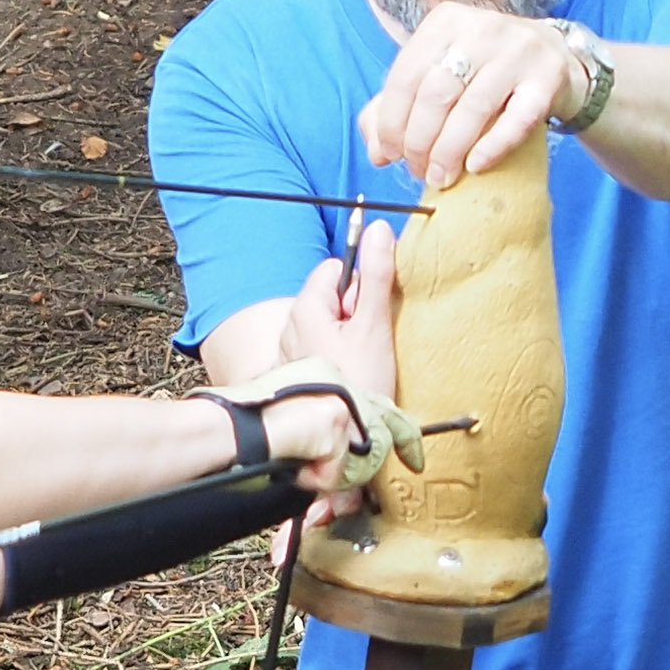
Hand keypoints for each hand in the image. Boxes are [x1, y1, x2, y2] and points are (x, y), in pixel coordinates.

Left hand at [248, 222, 398, 512]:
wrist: (338, 442)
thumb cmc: (357, 382)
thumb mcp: (373, 325)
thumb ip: (377, 275)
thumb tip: (378, 228)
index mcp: (306, 307)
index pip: (336, 269)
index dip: (360, 286)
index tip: (370, 313)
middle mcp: (290, 326)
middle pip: (332, 300)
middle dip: (355, 316)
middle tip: (369, 345)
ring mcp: (290, 354)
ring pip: (328, 328)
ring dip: (348, 341)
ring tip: (361, 368)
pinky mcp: (297, 377)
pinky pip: (320, 354)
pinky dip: (336, 362)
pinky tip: (349, 382)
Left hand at [361, 8, 589, 195]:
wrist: (555, 57)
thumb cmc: (484, 70)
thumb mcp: (439, 74)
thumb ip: (399, 107)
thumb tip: (377, 152)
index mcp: (445, 21)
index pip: (406, 75)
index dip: (392, 121)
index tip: (390, 155)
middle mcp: (481, 27)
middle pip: (437, 93)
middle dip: (420, 141)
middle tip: (419, 171)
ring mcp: (519, 50)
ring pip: (473, 107)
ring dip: (450, 151)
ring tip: (441, 177)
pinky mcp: (549, 77)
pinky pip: (517, 119)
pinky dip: (492, 147)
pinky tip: (475, 166)